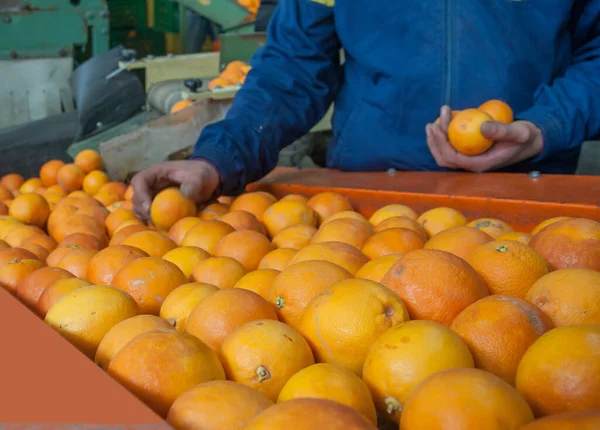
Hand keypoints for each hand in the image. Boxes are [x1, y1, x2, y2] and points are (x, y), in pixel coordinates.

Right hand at [131, 159, 219, 219]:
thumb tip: (185, 195)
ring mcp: (154, 194)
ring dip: (143, 216)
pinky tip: (157, 227)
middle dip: (141, 208)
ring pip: (140, 206)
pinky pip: (150, 213)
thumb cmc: (201, 174)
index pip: (139, 180)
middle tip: (152, 220)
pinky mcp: (159, 204)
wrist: (207, 178)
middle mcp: (152, 183)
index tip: (148, 209)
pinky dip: (151, 220)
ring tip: (154, 224)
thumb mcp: (199, 177)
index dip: (140, 194)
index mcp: (157, 172)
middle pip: (136, 195)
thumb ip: (193, 184)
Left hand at [425, 105, 543, 172]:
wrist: (531, 141)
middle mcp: (472, 165)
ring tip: (431, 123)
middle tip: (431, 124)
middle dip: (434, 142)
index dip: (441, 143)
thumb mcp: (519, 132)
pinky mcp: (471, 153)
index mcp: (480, 164)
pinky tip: (442, 123)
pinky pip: (452, 148)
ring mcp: (471, 160)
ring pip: (446, 155)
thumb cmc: (525, 137)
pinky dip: (444, 137)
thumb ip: (503, 131)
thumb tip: (482, 127)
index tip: (436, 126)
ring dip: (436, 141)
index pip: (453, 158)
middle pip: (444, 159)